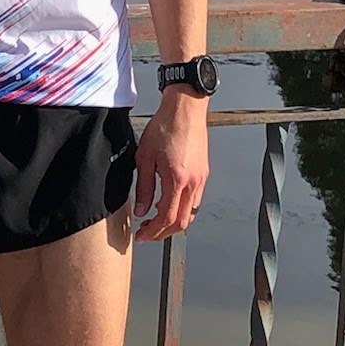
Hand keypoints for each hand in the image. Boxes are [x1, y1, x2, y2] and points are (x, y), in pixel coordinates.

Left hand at [134, 88, 210, 240]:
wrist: (185, 109)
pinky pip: (194, 201)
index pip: (166, 217)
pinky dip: (181, 210)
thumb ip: (143, 187)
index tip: (141, 236)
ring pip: (190, 214)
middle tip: (146, 233)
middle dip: (163, 233)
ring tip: (155, 221)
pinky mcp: (204, 174)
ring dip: (173, 223)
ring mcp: (201, 179)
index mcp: (177, 179)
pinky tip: (168, 205)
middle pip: (181, 222)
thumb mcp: (144, 157)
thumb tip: (140, 210)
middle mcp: (193, 182)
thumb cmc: (165, 127)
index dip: (153, 231)